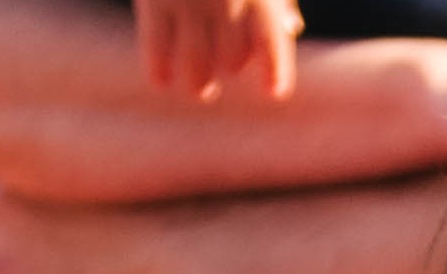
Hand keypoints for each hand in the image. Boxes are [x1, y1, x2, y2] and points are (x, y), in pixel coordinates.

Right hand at [138, 0, 296, 100]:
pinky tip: (162, 81)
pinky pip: (157, 48)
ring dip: (200, 83)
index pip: (270, 40)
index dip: (274, 69)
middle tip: (225, 70)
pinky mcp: (154, 1)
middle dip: (229, 67)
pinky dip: (160, 69)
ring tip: (201, 89)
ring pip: (197, 64)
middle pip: (233, 57)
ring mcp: (188, 2)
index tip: (274, 92)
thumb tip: (292, 28)